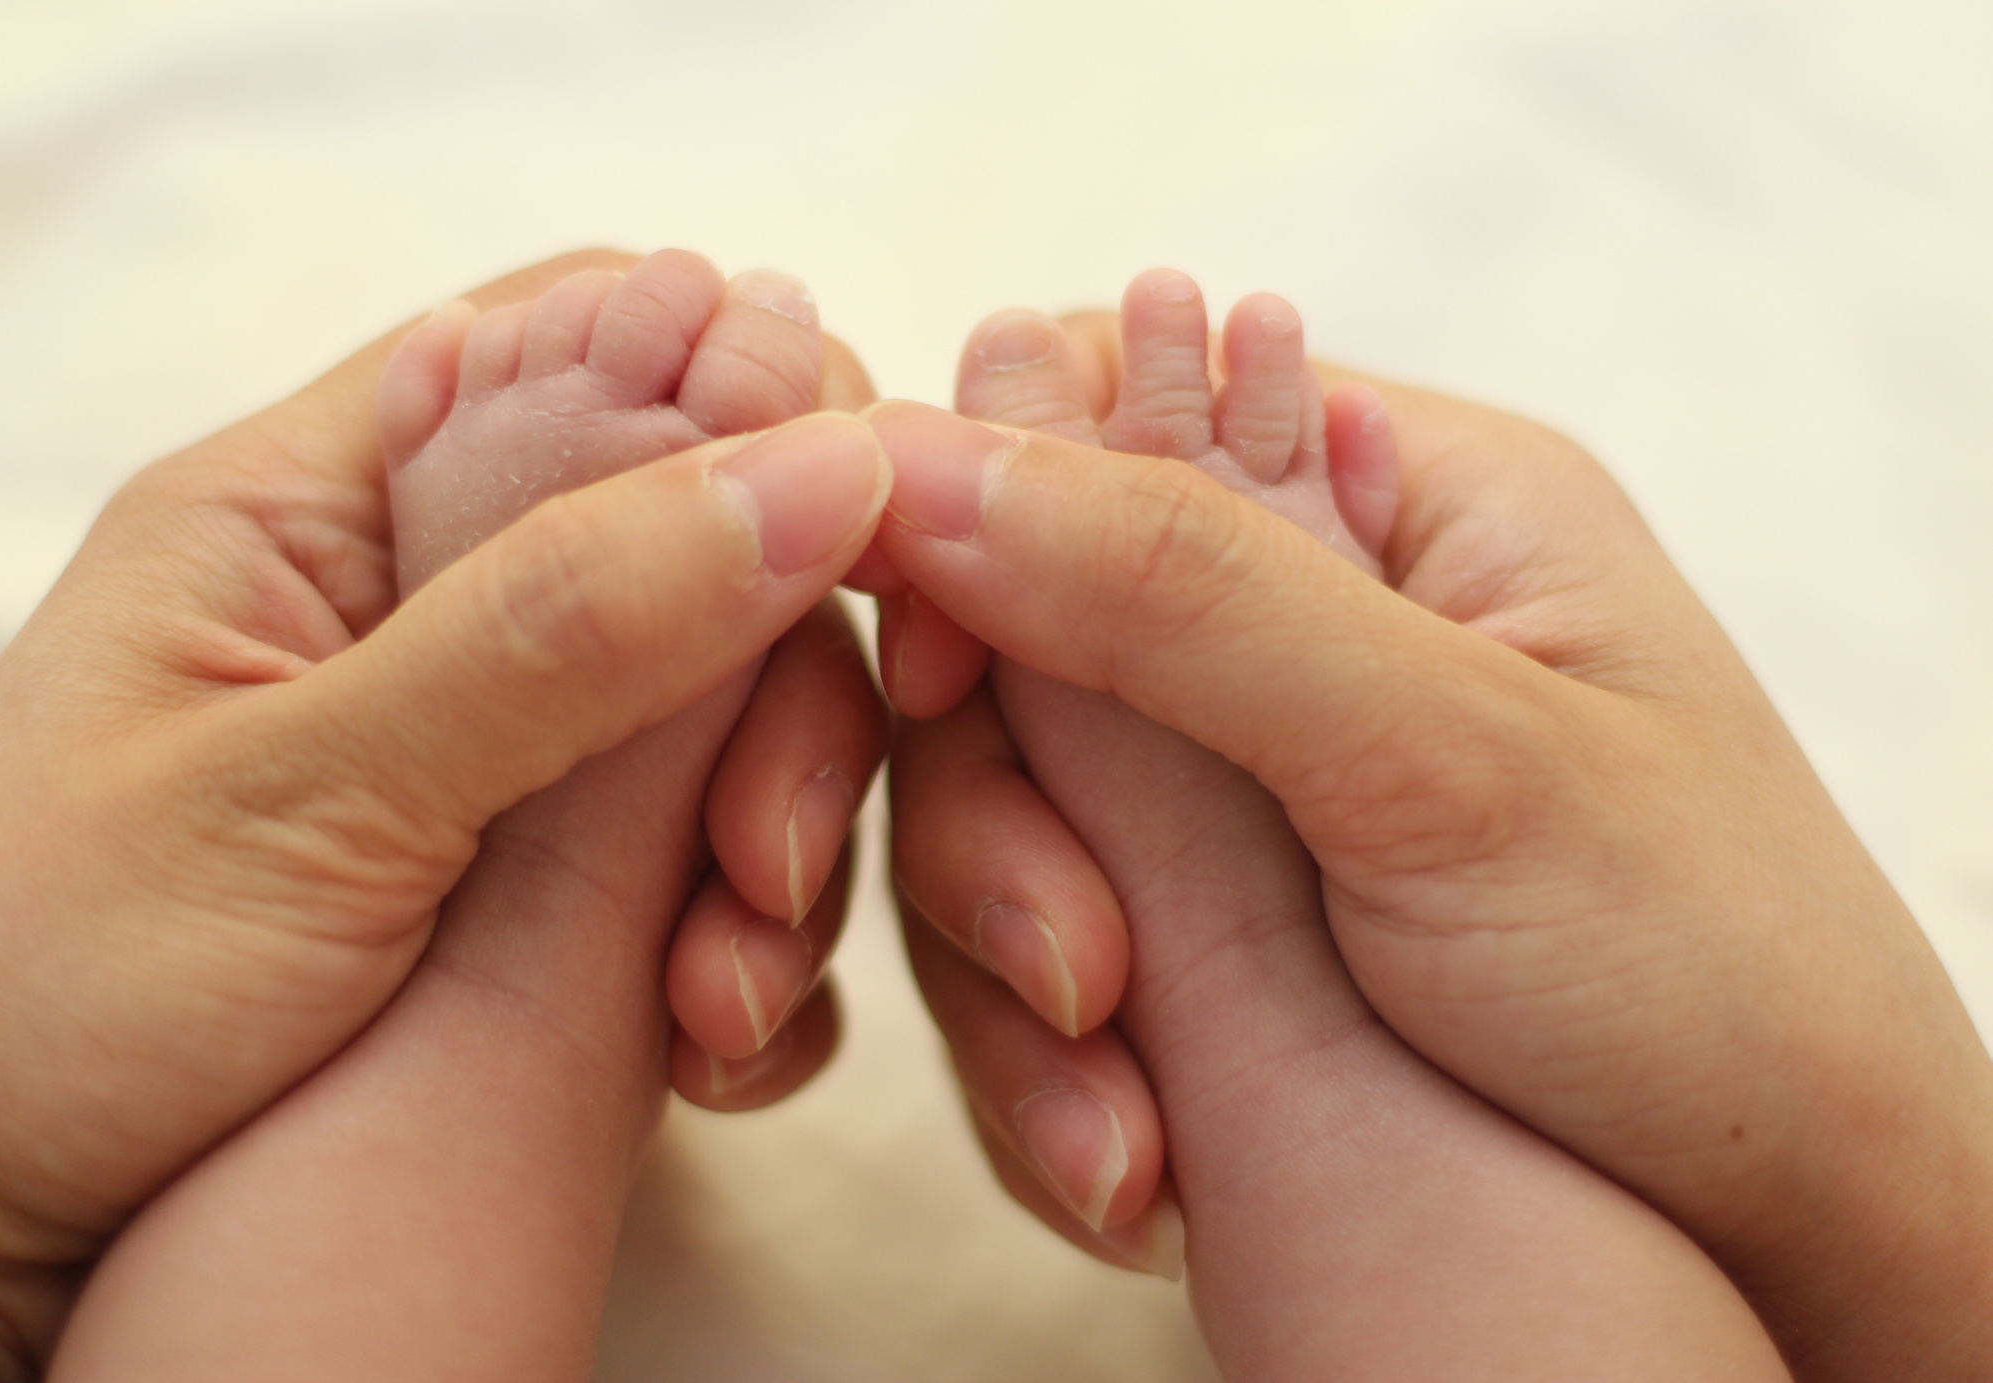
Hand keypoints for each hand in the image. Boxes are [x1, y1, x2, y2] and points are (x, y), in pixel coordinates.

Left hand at [0, 251, 889, 1377]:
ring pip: (729, 719)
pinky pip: (700, 864)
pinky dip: (737, 947)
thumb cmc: (32, 990)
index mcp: (328, 498)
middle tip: (763, 866)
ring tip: (716, 1008)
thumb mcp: (301, 795)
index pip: (598, 338)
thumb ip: (562, 622)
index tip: (861, 542)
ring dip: (771, 852)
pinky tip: (710, 1045)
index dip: (759, 404)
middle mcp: (428, 599)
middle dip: (781, 702)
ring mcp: (494, 748)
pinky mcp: (536, 887)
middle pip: (703, 548)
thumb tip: (817, 460)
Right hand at [875, 374, 1992, 1382]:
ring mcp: (1269, 761)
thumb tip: (930, 461)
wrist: (1813, 1234)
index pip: (1099, 402)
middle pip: (1027, 635)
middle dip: (1003, 826)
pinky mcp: (1232, 904)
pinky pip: (1066, 924)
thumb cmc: (1710, 978)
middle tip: (1083, 985)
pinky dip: (1067, 1051)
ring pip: (1028, 806)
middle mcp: (1324, 607)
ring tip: (1128, 1150)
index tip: (937, 690)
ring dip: (1027, 975)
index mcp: (1406, 485)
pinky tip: (1138, 1161)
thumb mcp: (1452, 765)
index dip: (968, 523)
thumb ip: (1189, 594)